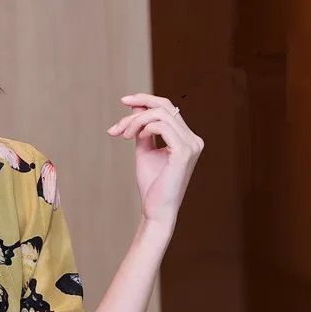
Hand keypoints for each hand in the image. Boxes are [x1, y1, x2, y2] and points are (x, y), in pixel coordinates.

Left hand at [107, 92, 203, 228]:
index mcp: (186, 138)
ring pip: (161, 114)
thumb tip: (136, 108)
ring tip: (123, 136)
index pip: (168, 109)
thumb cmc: (152, 186)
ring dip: (136, 121)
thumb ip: (143, 131)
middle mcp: (193, 139)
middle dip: (137, 109)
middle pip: (165, 107)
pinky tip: (133, 138)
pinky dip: (144, 128)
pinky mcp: (184, 152)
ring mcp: (191, 145)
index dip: (145, 100)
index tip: (123, 101)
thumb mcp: (145, 152)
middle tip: (117, 124)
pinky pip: (162, 126)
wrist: (156, 210)